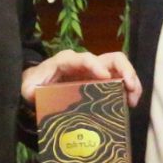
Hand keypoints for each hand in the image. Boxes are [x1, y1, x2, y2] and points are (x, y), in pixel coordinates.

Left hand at [21, 49, 142, 104]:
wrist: (39, 82)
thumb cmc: (35, 83)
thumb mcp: (28, 87)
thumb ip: (29, 90)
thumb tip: (36, 95)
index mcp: (67, 61)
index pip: (85, 59)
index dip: (96, 66)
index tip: (106, 78)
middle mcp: (86, 62)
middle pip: (111, 58)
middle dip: (125, 70)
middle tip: (130, 88)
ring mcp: (96, 71)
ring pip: (121, 68)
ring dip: (131, 81)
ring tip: (133, 100)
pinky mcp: (102, 81)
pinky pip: (120, 80)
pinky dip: (129, 90)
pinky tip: (130, 103)